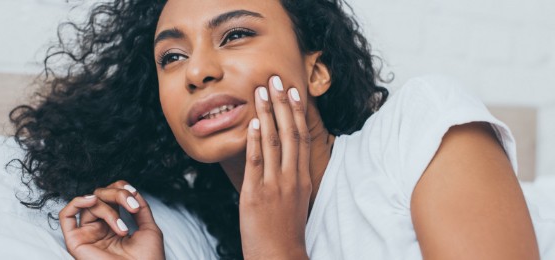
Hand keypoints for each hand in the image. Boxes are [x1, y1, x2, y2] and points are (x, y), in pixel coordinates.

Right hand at [59, 180, 164, 259]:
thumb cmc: (147, 259)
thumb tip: (131, 189)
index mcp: (115, 225)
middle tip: (133, 207)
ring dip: (108, 208)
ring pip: (90, 204)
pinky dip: (76, 202)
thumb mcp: (148, 227)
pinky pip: (65, 216)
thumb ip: (140, 206)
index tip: (135, 197)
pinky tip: (91, 200)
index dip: (122, 190)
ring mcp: (88, 234)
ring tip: (122, 228)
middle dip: (117, 195)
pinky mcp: (76, 241)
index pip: (111, 196)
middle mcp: (99, 228)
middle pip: (100, 196)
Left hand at [239, 75, 311, 259]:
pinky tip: (252, 122)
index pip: (301, 137)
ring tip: (261, 91)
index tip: (294, 90)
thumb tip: (285, 156)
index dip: (297, 112)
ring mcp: (274, 185)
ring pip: (273, 142)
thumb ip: (291, 176)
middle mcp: (291, 178)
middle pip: (290, 133)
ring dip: (267, 114)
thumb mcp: (295, 199)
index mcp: (302, 178)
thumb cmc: (285, 230)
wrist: (279, 256)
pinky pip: (256, 162)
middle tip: (276, 79)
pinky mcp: (256, 194)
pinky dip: (254, 140)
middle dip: (283, 103)